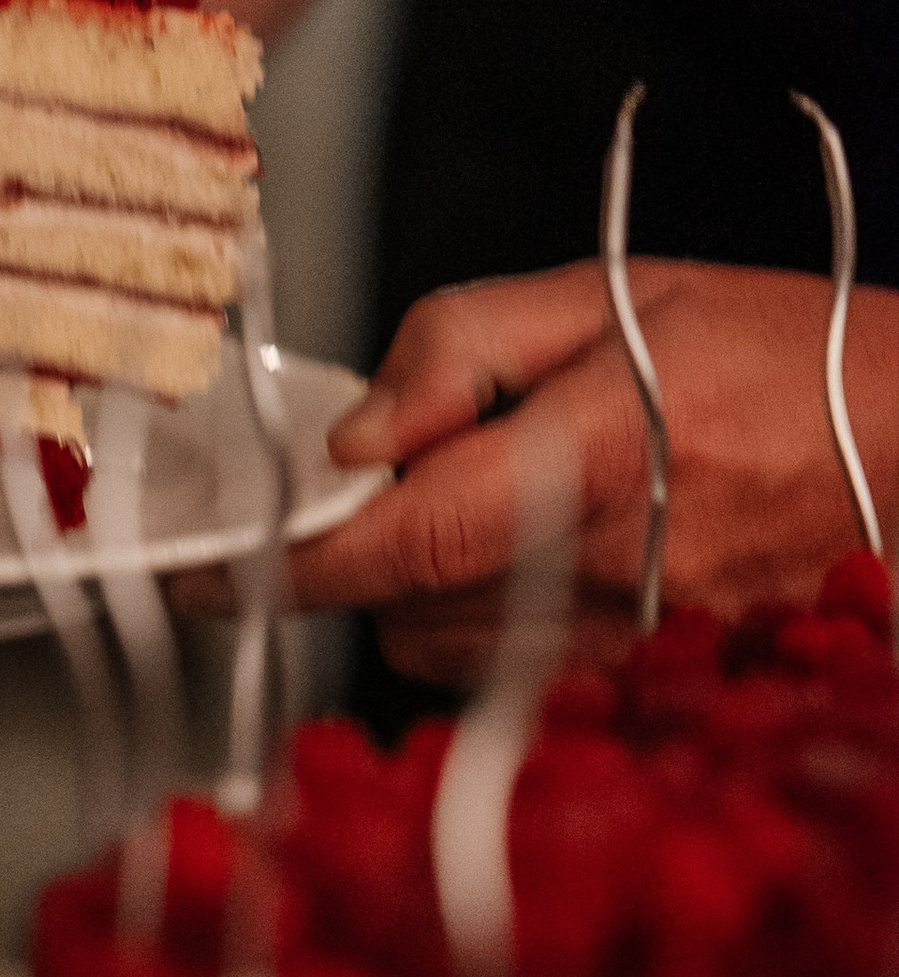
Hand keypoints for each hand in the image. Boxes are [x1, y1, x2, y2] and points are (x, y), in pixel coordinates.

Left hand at [266, 260, 898, 685]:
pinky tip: (531, 565)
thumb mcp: (612, 294)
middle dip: (360, 556)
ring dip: (419, 597)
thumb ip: (459, 348)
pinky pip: (514, 680)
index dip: (280, 565)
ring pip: (446, 657)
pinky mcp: (654, 682)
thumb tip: (349, 433)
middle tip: (392, 482)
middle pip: (399, 611)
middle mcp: (612, 571)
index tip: (200, 566)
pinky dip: (485, 631)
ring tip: (485, 510)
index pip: (397, 542)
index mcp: (590, 459)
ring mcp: (637, 643)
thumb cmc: (775, 352)